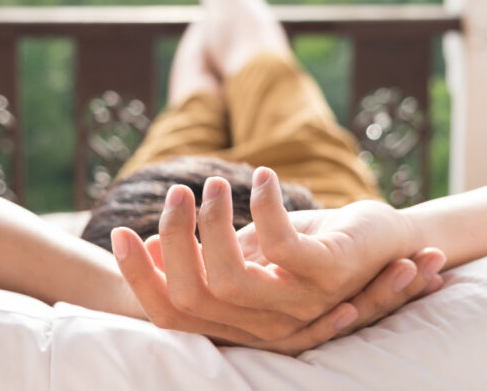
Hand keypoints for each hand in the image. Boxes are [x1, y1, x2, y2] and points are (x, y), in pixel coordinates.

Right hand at [112, 167, 444, 353]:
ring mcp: (299, 303)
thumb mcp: (250, 250)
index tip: (118, 234)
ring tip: (214, 183)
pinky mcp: (329, 274)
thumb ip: (208, 255)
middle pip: (193, 292)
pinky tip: (263, 176)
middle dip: (174, 236)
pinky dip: (265, 206)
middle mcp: (264, 322)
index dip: (139, 276)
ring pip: (229, 276)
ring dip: (213, 220)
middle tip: (178, 190)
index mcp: (240, 319)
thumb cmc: (308, 245)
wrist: (382, 241)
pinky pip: (282, 248)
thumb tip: (155, 244)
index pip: (172, 312)